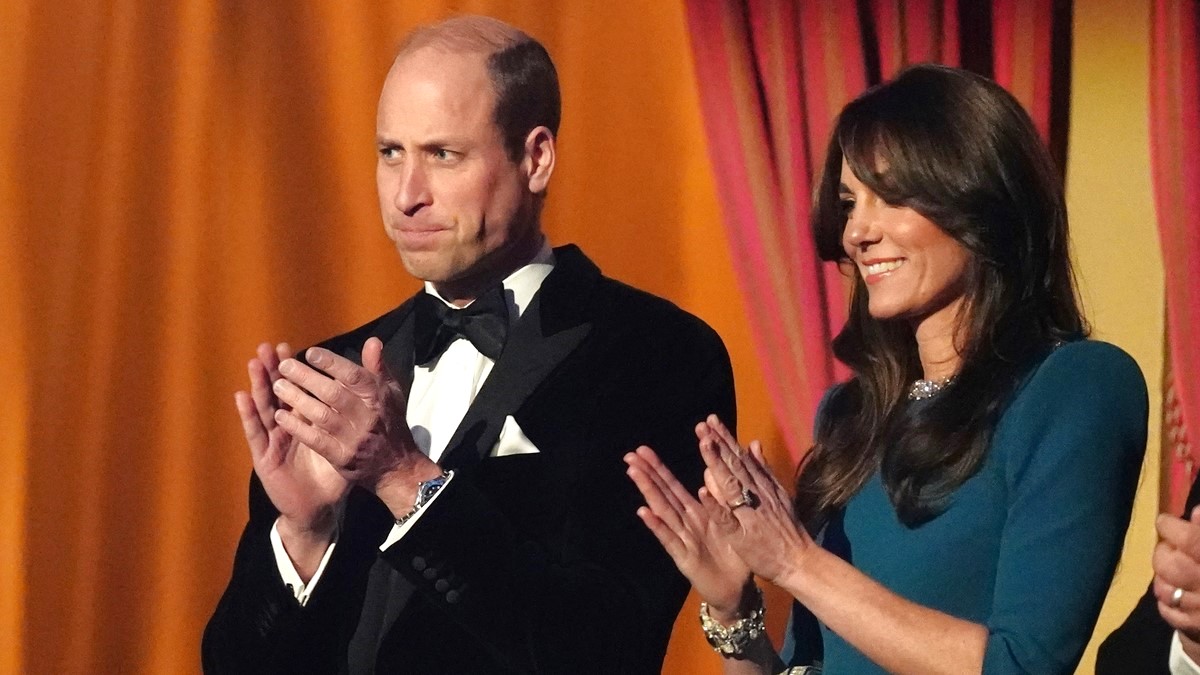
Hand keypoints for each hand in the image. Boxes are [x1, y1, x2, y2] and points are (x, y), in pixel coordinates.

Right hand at [235, 342, 348, 533]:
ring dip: (259, 385)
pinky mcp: (264, 456)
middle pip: (278, 393)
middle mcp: (286, 426)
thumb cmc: (332, 474)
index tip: (290, 347)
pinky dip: (248, 414)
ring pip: (265, 407)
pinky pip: (255, 433)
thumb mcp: (347, 442)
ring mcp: (273, 439)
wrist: (319, 507)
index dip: (294, 369)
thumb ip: (355, 418)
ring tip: (255, 362)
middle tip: (270, 346)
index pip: (299, 389)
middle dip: (273, 370)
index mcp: (306, 420)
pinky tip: (241, 396)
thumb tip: (372, 392)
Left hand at [271, 337, 439, 511]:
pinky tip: (280, 416)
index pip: (353, 376)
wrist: (395, 466)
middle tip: (283, 366)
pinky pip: (315, 440)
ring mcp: (353, 438)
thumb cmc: (389, 422)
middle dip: (306, 378)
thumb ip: (378, 368)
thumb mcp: (391, 393)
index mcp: (378, 397)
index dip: (331, 363)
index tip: (309, 353)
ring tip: (277, 386)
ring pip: (321, 415)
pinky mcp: (341, 458)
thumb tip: (372, 341)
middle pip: (333, 393)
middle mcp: (367, 416)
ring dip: (297, 400)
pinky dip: (297, 427)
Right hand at [624, 441, 752, 621]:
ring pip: (663, 512)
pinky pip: (670, 540)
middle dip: (647, 475)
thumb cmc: (734, 556)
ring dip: (648, 492)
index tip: (643, 450)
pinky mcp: (685, 558)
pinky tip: (644, 512)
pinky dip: (657, 526)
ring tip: (634, 473)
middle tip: (630, 455)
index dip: (658, 469)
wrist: (738, 591)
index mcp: (696, 513)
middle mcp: (685, 524)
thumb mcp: (730, 522)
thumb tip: (711, 468)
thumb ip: (720, 497)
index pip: (672, 486)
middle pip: (663, 495)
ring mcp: (683, 540)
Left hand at [696, 414, 813, 587]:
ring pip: (730, 485)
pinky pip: (727, 519)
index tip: (710, 420)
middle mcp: (755, 495)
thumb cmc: (785, 529)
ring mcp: (749, 513)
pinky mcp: (742, 535)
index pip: (739, 458)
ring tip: (704, 444)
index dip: (724, 438)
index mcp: (761, 486)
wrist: (799, 561)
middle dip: (717, 443)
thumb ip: (763, 470)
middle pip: (734, 465)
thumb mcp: (777, 494)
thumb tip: (754, 443)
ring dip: (716, 464)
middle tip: (701, 425)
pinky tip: (703, 492)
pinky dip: (716, 506)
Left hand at [1153, 505, 1199, 658]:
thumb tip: (1196, 512)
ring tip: (1172, 568)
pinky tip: (1175, 591)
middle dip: (1164, 551)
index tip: (1165, 521)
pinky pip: (1166, 610)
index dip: (1171, 527)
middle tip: (1170, 546)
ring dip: (1163, 575)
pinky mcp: (1195, 628)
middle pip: (1169, 564)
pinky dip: (1166, 598)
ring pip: (1164, 587)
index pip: (1190, 541)